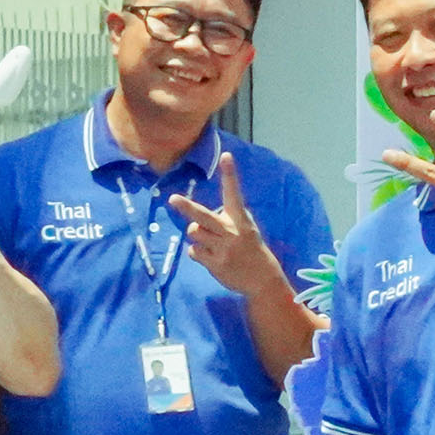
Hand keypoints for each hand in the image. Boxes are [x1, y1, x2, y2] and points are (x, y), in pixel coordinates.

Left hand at [165, 152, 289, 298]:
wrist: (262, 278)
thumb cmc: (249, 248)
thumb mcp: (246, 228)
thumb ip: (226, 219)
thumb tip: (198, 217)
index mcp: (240, 219)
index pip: (234, 193)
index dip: (230, 174)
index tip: (227, 156)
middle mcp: (231, 232)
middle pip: (203, 216)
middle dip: (186, 207)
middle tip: (172, 199)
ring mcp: (222, 248)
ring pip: (194, 232)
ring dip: (197, 235)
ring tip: (211, 242)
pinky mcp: (215, 264)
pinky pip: (193, 251)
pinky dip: (198, 253)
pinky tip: (212, 257)